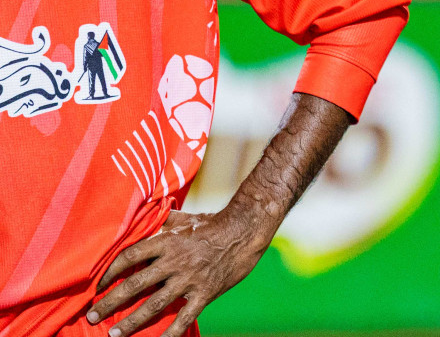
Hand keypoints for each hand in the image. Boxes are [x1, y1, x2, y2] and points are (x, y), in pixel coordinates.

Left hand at [87, 209, 272, 336]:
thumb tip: (141, 215)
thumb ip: (160, 221)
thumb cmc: (212, 223)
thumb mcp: (184, 218)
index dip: (109, 273)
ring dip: (130, 322)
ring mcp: (190, 279)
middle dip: (110, 303)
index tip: (97, 286)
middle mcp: (174, 261)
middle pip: (135, 285)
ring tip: (113, 334)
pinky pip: (184, 317)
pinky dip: (171, 333)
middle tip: (93, 316)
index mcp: (167, 242)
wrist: (245, 231)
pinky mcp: (205, 293)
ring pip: (154, 305)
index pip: (129, 258)